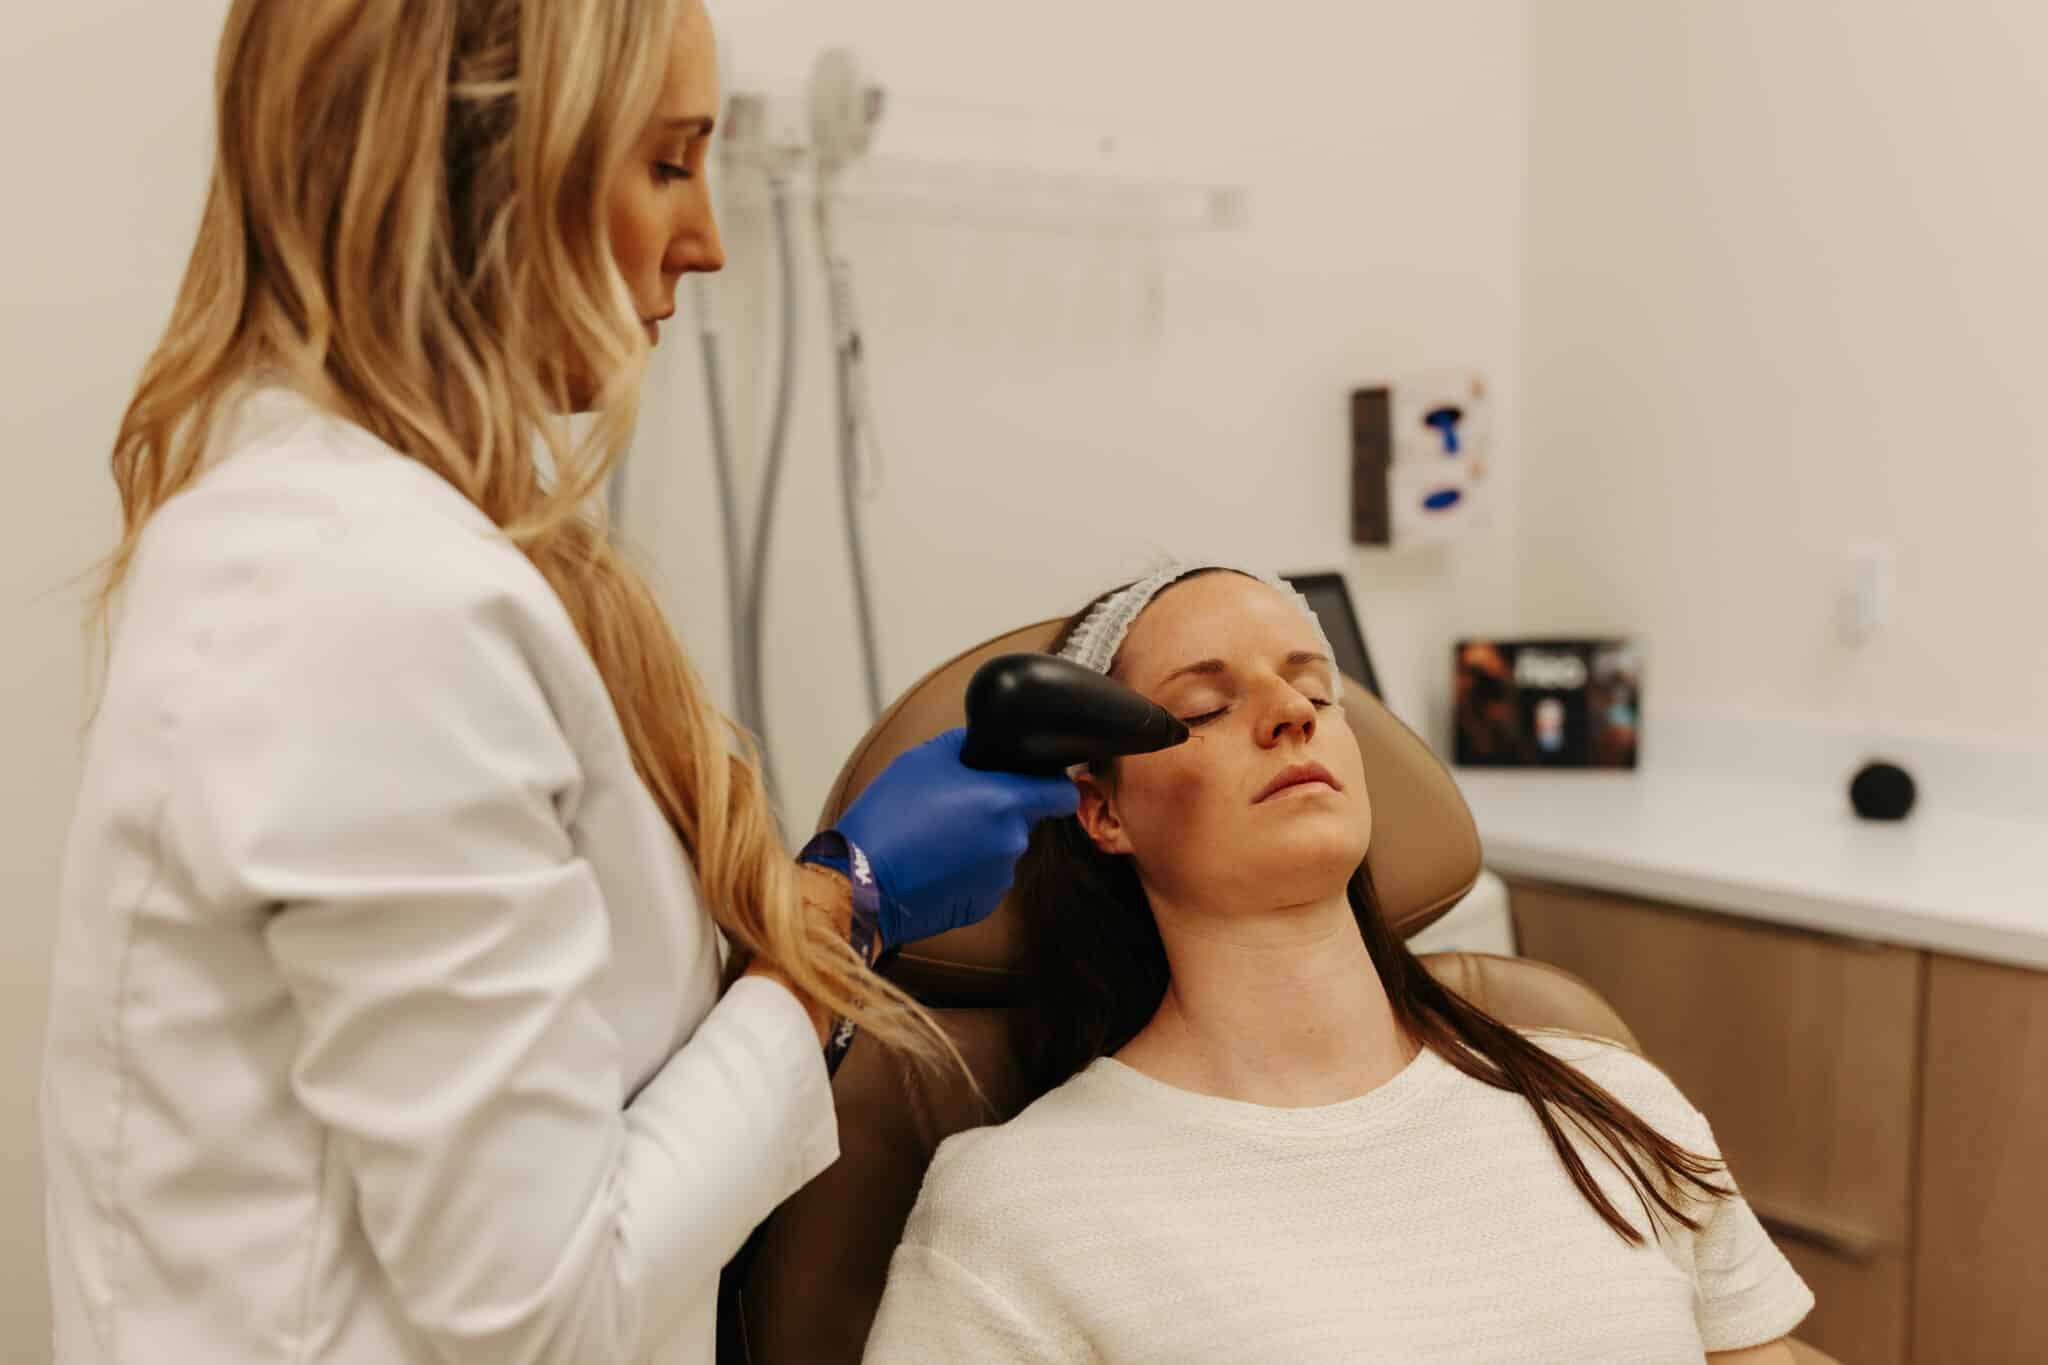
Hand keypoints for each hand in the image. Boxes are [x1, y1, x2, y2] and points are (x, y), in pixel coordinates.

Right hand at [829, 728, 1078, 948]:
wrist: (860, 880)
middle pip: (1025, 818)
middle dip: (1000, 809)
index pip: (1063, 793)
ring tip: (937, 836)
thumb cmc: (888, 816)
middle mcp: (1011, 841)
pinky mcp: (982, 906)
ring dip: (982, 840)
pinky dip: (968, 869)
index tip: (1036, 781)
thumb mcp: (923, 759)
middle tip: (957, 804)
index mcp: (1005, 801)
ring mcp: (999, 878)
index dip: (1052, 783)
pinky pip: (986, 877)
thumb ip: (967, 745)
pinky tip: (934, 863)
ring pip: (1002, 848)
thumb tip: (987, 745)